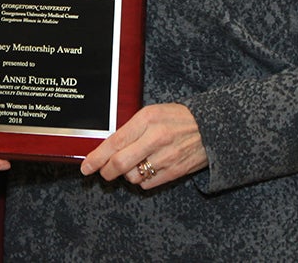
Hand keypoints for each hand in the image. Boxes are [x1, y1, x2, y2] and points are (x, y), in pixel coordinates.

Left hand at [79, 102, 207, 189]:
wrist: (211, 128)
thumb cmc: (177, 118)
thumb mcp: (151, 113)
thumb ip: (131, 128)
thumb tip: (108, 146)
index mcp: (146, 120)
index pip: (114, 142)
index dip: (97, 157)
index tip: (86, 167)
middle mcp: (155, 138)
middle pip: (120, 164)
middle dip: (106, 171)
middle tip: (102, 172)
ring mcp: (166, 157)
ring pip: (132, 176)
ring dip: (127, 174)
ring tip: (134, 163)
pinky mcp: (175, 171)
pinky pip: (147, 183)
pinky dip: (142, 179)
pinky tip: (147, 168)